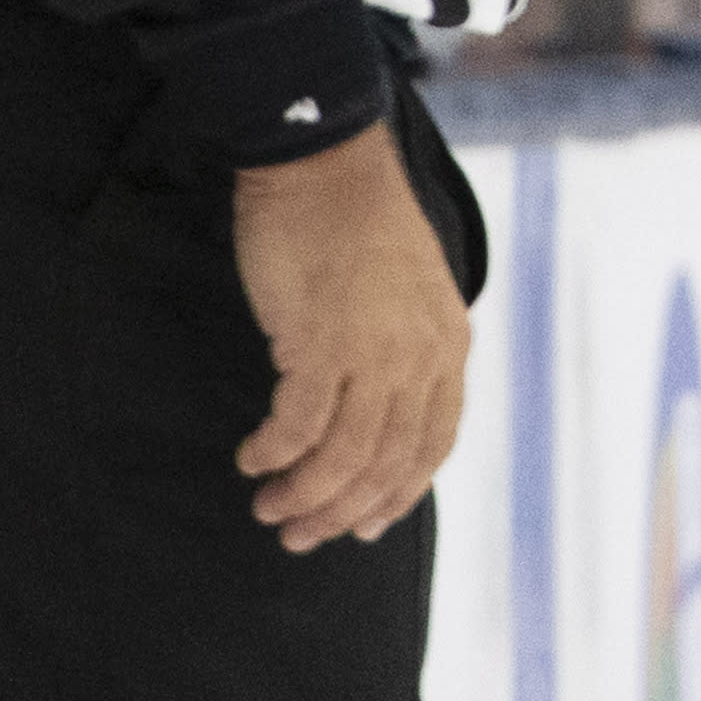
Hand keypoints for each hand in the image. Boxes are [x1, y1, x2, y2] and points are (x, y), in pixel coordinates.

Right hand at [230, 112, 470, 554]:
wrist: (322, 162)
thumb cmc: (355, 222)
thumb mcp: (409, 290)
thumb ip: (407, 348)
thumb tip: (381, 410)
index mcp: (448, 345)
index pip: (432, 446)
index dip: (396, 496)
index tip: (363, 527)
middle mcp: (419, 357)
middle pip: (385, 464)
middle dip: (340, 512)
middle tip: (299, 537)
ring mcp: (373, 353)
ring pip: (342, 458)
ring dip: (303, 496)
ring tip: (269, 511)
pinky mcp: (319, 343)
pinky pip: (296, 427)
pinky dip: (274, 455)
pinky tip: (253, 461)